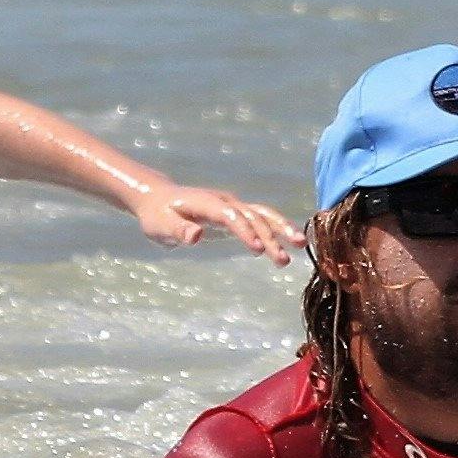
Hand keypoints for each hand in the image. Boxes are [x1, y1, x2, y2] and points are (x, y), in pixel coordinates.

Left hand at [132, 182, 300, 259]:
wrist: (158, 199)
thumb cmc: (157, 216)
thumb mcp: (160, 226)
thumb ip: (178, 231)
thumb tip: (195, 237)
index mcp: (206, 203)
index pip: (230, 216)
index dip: (245, 231)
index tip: (259, 250)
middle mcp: (224, 201)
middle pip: (252, 216)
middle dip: (270, 235)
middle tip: (285, 258)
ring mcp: (232, 206)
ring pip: (262, 214)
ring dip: (281, 229)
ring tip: (300, 245)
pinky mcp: (235, 214)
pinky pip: (260, 219)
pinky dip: (276, 229)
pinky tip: (290, 244)